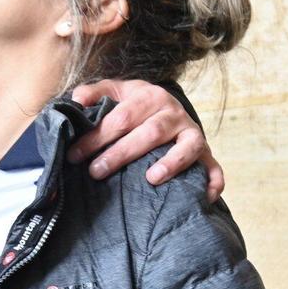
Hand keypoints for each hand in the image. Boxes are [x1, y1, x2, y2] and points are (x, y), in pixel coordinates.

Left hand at [67, 80, 225, 202]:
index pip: (121, 116)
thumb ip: (95, 93)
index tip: (75, 155)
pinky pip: (213, 167)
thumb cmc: (134, 105)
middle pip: (149, 133)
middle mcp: (173, 112)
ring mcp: (192, 132)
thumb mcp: (116, 92)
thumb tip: (76, 100)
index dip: (96, 136)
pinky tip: (205, 196)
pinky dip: (212, 181)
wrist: (167, 106)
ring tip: (151, 179)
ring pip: (185, 146)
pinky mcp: (205, 152)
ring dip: (171, 162)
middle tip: (96, 172)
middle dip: (121, 153)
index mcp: (149, 96)